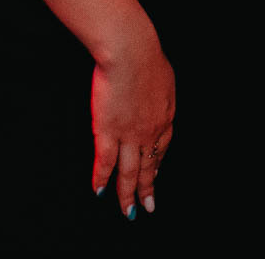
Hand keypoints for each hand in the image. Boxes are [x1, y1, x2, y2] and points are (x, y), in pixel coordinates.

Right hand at [89, 30, 174, 219]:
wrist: (132, 51)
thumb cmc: (146, 55)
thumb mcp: (164, 77)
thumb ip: (159, 91)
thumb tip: (157, 92)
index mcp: (165, 115)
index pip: (163, 147)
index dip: (157, 163)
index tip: (154, 173)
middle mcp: (150, 131)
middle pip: (148, 166)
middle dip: (147, 188)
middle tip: (148, 207)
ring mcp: (129, 133)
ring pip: (129, 172)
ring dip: (128, 195)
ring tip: (128, 212)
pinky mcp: (108, 130)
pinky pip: (105, 162)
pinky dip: (101, 178)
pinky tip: (99, 191)